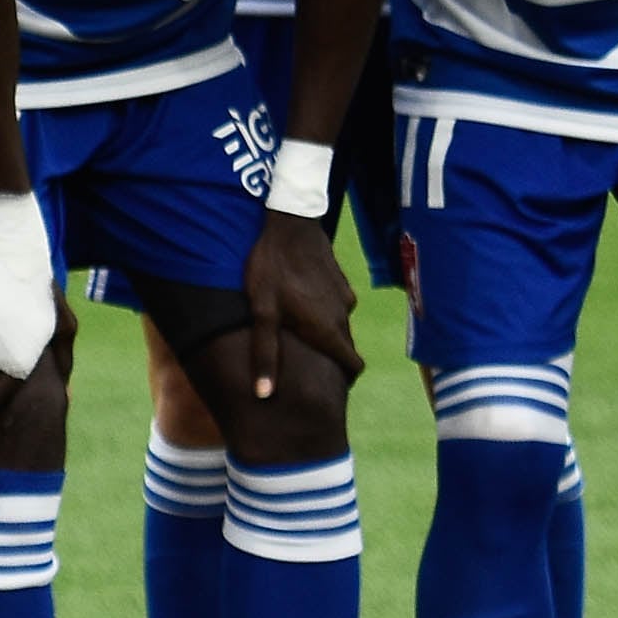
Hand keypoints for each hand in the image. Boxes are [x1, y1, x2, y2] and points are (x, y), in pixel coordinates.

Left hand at [239, 209, 363, 401]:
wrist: (290, 223)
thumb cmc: (272, 269)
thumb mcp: (263, 312)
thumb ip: (266, 354)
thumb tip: (264, 395)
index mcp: (328, 329)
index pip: (354, 366)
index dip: (345, 379)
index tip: (329, 384)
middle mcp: (343, 315)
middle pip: (344, 347)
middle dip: (329, 357)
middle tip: (303, 359)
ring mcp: (345, 296)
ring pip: (339, 325)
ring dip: (323, 331)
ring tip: (296, 329)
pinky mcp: (341, 280)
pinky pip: (336, 305)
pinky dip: (323, 311)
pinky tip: (300, 303)